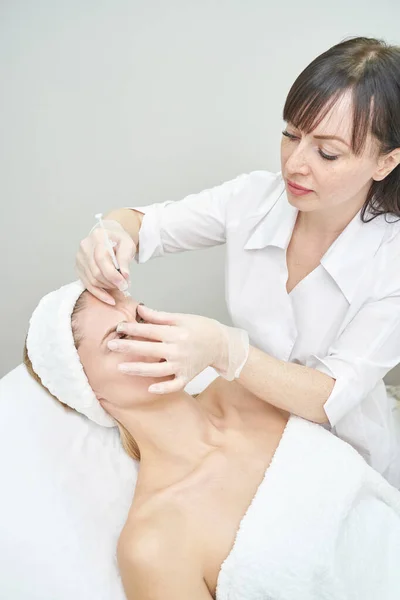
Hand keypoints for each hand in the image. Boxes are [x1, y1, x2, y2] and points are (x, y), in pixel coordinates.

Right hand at [76, 220, 135, 304]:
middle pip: (96, 271)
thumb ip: (125, 258)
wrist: (110, 237)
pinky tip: (109, 298)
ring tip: (118, 286)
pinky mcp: (79, 268)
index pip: (101, 258)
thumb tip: (124, 275)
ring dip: (107, 287)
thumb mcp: (128, 245)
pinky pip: (87, 284)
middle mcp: (85, 246)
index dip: (113, 274)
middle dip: (111, 283)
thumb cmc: (119, 240)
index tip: (124, 283)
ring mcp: (80, 258)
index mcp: (97, 237)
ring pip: (92, 280)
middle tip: (124, 286)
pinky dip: (99, 293)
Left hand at [109, 304, 249, 393]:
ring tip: (121, 368)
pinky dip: (163, 388)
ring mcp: (182, 365)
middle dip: (128, 347)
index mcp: (175, 333)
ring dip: (138, 369)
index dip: (132, 329)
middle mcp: (177, 350)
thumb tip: (139, 310)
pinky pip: (174, 385)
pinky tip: (149, 389)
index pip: (149, 330)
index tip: (118, 327)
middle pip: (149, 349)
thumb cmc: (200, 328)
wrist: (221, 343)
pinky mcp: (187, 377)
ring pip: (157, 370)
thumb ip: (158, 316)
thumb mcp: (181, 317)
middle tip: (111, 346)